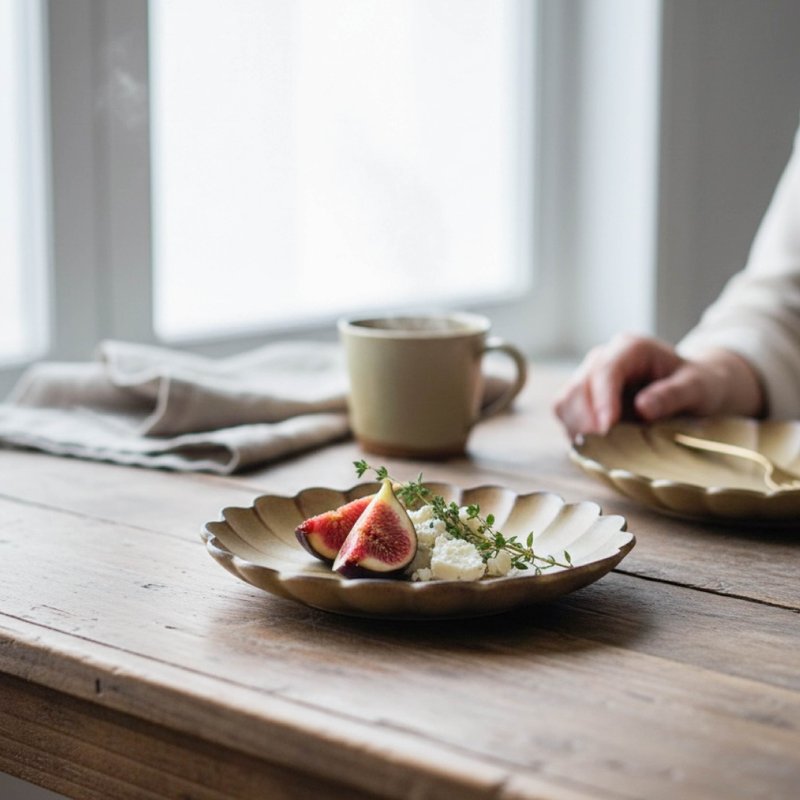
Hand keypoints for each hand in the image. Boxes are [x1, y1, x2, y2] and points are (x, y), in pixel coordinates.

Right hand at [553, 334, 764, 438]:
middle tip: (604, 450)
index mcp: (630, 348)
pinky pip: (567, 417)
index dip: (602, 401)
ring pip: (565, 404)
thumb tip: (642, 407)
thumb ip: (673, 395)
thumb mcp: (698, 387)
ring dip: (579, 430)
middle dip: (587, 421)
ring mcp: (588, 379)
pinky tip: (599, 448)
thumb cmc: (697, 385)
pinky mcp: (581, 401)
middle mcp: (602, 360)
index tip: (606, 429)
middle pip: (578, 389)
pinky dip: (577, 435)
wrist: (690, 389)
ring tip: (604, 451)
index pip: (605, 371)